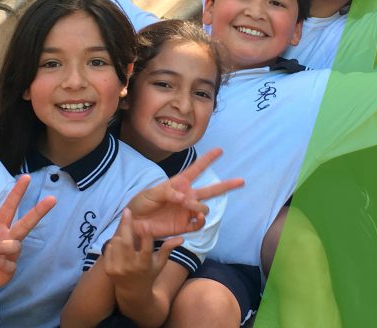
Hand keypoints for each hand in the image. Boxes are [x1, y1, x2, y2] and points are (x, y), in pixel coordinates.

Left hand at [0, 175, 55, 296]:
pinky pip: (10, 263)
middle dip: (39, 211)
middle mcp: (7, 238)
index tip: (26, 177)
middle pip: (26, 223)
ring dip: (2, 247)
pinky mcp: (9, 270)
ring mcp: (10, 255)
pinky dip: (0, 261)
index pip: (9, 208)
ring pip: (15, 245)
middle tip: (52, 199)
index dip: (17, 193)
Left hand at [103, 209, 180, 291]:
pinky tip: (119, 241)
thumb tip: (181, 238)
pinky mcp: (108, 269)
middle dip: (126, 225)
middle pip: (126, 242)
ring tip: (125, 228)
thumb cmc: (149, 274)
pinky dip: (114, 243)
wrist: (133, 292)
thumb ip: (167, 249)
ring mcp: (118, 268)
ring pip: (116, 243)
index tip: (146, 223)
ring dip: (121, 234)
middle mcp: (130, 267)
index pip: (146, 246)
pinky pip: (109, 249)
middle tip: (127, 210)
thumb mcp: (160, 263)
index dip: (146, 233)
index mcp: (144, 264)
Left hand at [126, 148, 243, 237]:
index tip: (220, 150)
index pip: (196, 169)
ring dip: (202, 207)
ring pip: (206, 207)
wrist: (134, 223)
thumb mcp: (150, 193)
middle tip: (242, 181)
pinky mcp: (185, 226)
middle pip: (211, 190)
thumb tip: (184, 197)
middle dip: (227, 185)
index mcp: (179, 184)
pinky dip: (201, 220)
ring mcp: (187, 212)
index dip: (208, 159)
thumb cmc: (140, 204)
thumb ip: (167, 192)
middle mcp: (187, 197)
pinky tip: (198, 217)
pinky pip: (199, 223)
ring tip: (194, 209)